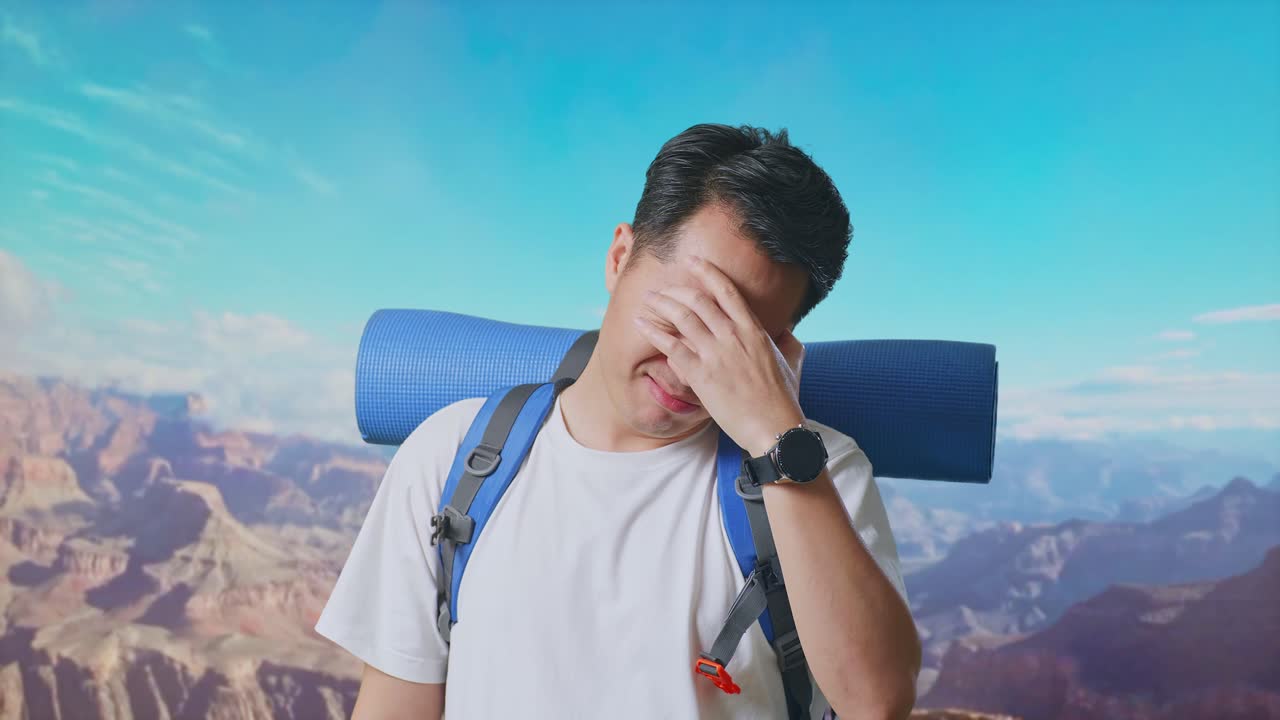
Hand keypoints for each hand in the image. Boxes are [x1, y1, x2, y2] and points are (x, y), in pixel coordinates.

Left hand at [633, 254, 806, 455]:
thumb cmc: (784, 399)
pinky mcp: (702, 375)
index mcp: (754, 330)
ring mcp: (717, 355)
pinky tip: (641, 325)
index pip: (727, 292)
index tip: (693, 261)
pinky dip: (654, 332)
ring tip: (648, 300)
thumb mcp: (793, 362)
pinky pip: (672, 346)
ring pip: (683, 317)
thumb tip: (786, 330)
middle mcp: (734, 336)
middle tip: (662, 288)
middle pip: (699, 300)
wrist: (775, 428)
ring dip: (662, 304)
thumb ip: (788, 341)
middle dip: (676, 289)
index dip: (708, 272)